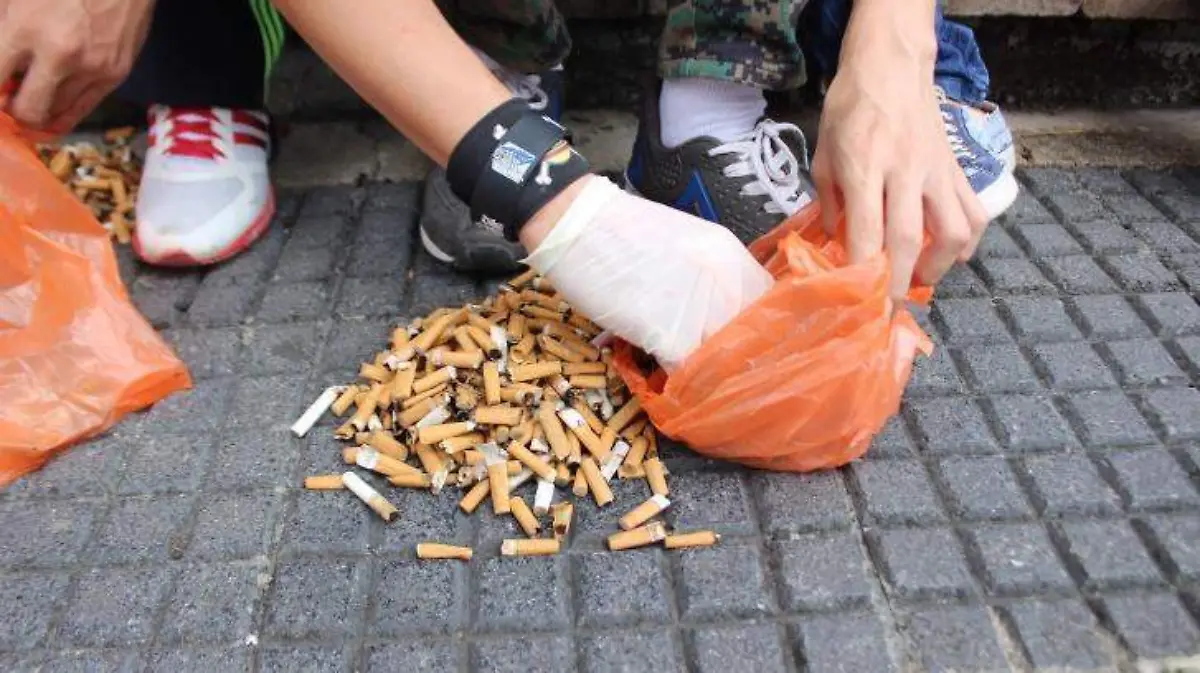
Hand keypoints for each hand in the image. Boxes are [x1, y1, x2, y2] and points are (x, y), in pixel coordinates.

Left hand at [0, 0, 155, 130]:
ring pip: (56, 113)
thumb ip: (1, 26)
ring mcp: (91, 69)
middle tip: (9, 100)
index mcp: (25, 29)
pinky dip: (63, 117)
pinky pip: (83, 110)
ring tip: (32, 99)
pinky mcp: (115, 75)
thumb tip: (0, 67)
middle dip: (13, 111)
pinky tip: (52, 116)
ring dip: (39, 110)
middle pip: (27, 109)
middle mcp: (59, 56)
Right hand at [523, 176, 772, 370]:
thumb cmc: (618, 231)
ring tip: (690, 384)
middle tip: (717, 376)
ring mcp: (700, 307)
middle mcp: (726, 280)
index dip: (758, 334)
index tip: (741, 350)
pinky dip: (678, 385)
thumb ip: (708, 280)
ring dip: (708, 378)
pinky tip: (663, 381)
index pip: (771, 308)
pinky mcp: (668, 332)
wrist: (574, 221)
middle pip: (754, 339)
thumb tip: (714, 319)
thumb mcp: (683, 247)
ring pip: (725, 361)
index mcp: (731, 256)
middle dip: (736, 362)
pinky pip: (688, 373)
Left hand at [811, 1, 987, 300]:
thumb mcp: (824, 153)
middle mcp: (904, 171)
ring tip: (921, 278)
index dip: (863, 271)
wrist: (891, 66)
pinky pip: (973, 211)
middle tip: (889, 305)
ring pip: (953, 231)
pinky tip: (953, 255)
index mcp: (864, 166)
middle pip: (909, 239)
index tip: (857, 299)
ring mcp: (936, 170)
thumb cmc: (850, 108)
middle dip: (900, 281)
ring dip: (939, 266)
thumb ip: (830, 201)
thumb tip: (836, 243)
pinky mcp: (956, 167)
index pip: (867, 230)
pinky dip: (968, 241)